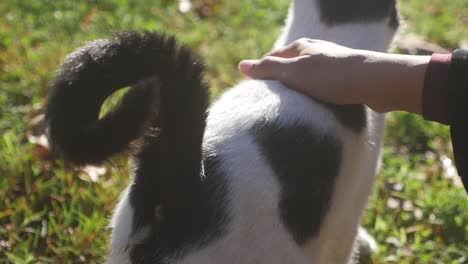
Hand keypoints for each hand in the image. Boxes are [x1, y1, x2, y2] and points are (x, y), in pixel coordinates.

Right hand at [239, 38, 429, 113]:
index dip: (262, 73)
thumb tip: (241, 66)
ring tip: (291, 108)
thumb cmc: (331, 76)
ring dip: (298, 90)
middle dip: (280, 82)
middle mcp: (316, 51)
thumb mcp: (293, 72)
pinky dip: (314, 96)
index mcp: (302, 46)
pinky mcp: (345, 78)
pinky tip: (315, 107)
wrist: (374, 82)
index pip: (273, 58)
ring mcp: (331, 64)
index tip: (254, 91)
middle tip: (270, 102)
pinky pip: (322, 87)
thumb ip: (268, 69)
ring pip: (307, 78)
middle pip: (290, 67)